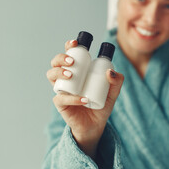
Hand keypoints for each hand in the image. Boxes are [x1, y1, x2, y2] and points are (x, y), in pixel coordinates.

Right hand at [46, 39, 123, 158]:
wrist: (96, 125)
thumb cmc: (101, 105)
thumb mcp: (113, 92)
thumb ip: (117, 82)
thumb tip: (111, 71)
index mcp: (78, 71)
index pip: (69, 54)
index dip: (69, 46)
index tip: (75, 43)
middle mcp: (66, 78)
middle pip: (55, 62)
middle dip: (61, 58)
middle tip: (72, 61)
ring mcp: (62, 90)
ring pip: (51, 75)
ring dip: (59, 72)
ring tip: (72, 74)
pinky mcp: (61, 104)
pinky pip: (61, 98)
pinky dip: (72, 98)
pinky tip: (83, 99)